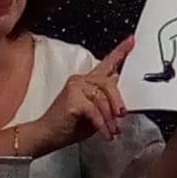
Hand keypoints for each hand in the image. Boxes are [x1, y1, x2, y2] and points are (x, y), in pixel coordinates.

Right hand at [30, 36, 131, 150]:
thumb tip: (123, 98)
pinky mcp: (72, 98)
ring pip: (103, 97)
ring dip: (110, 117)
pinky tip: (104, 131)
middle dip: (118, 101)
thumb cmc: (68, 126)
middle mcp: (80, 80)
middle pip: (109, 83)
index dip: (120, 51)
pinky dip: (102, 123)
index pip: (105, 63)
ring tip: (112, 129)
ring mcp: (75, 87)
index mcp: (87, 81)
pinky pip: (95, 110)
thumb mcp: (95, 112)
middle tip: (122, 114)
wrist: (45, 136)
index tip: (131, 41)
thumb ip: (107, 101)